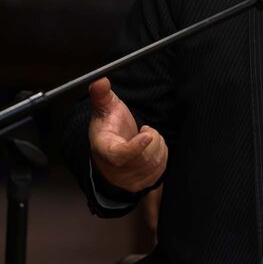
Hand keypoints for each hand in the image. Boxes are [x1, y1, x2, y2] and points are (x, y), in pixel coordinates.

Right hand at [88, 77, 167, 192]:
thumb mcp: (104, 109)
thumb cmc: (108, 128)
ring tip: (143, 139)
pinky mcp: (143, 184)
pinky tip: (149, 149)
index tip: (147, 134)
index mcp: (104, 150)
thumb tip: (100, 80)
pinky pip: (162, 167)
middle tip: (142, 129)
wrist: (110, 152)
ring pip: (156, 160)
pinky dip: (160, 154)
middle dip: (150, 137)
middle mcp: (115, 169)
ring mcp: (130, 179)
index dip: (135, 147)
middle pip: (145, 155)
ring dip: (156, 144)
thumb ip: (102, 95)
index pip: (120, 154)